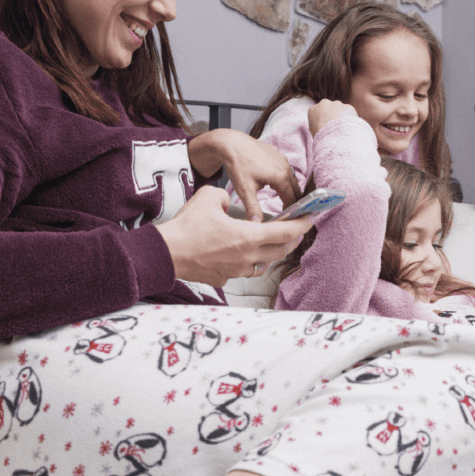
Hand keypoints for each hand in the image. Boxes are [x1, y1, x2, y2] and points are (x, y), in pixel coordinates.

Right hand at [156, 186, 312, 287]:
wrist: (165, 254)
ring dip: (269, 254)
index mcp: (249, 237)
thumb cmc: (186, 226)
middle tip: (295, 231)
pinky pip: (242, 272)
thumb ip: (224, 196)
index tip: (310, 219)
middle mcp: (247, 257)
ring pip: (263, 264)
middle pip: (280, 251)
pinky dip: (247, 263)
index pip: (285, 232)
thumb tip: (225, 202)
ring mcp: (236, 271)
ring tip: (268, 243)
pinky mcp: (224, 280)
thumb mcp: (208, 197)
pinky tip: (240, 255)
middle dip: (291, 240)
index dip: (301, 225)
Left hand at [187, 129, 301, 221]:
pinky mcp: (277, 154)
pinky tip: (273, 183)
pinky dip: (283, 178)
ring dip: (288, 189)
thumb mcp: (244, 190)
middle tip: (287, 212)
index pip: (293, 200)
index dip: (291, 211)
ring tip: (282, 199)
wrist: (231, 144)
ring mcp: (282, 158)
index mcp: (281, 178)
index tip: (287, 219)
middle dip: (293, 201)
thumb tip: (257, 225)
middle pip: (295, 189)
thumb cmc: (238, 166)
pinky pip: (285, 169)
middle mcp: (286, 167)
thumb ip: (253, 208)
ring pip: (290, 179)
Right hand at [308, 99, 356, 137]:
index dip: (324, 119)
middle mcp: (324, 103)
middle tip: (337, 127)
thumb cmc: (322, 138)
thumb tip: (323, 127)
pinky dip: (351, 119)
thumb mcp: (314, 132)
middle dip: (333, 114)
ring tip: (344, 129)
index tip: (327, 126)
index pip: (318, 112)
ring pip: (341, 109)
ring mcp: (336, 104)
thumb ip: (318, 125)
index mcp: (312, 109)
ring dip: (342, 116)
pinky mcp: (348, 107)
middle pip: (330, 108)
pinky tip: (349, 128)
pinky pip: (350, 113)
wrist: (333, 138)